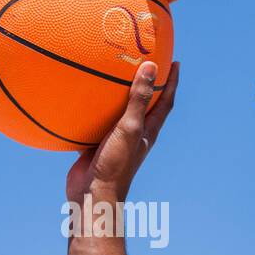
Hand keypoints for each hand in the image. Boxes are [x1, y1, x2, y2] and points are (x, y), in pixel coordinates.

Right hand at [67, 60, 179, 204]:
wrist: (93, 193)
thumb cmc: (116, 163)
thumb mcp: (129, 127)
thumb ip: (139, 98)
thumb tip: (150, 66)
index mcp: (148, 130)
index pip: (165, 101)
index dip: (172, 81)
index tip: (174, 62)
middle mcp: (134, 133)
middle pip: (144, 103)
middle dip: (146, 83)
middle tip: (143, 60)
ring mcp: (115, 138)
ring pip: (118, 111)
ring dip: (117, 94)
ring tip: (111, 72)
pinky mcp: (96, 143)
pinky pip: (95, 121)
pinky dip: (91, 108)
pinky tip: (80, 95)